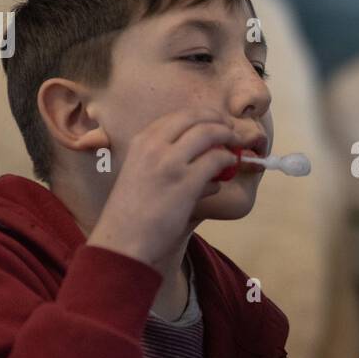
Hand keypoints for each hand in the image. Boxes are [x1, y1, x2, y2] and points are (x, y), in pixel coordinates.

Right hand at [87, 108, 241, 265]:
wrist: (123, 241)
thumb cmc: (132, 213)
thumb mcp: (140, 173)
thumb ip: (164, 159)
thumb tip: (201, 156)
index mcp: (141, 141)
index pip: (179, 116)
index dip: (202, 116)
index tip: (215, 122)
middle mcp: (154, 145)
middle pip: (196, 117)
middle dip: (218, 120)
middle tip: (231, 130)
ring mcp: (170, 162)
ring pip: (210, 133)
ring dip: (228, 137)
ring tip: (235, 146)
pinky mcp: (186, 182)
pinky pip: (217, 160)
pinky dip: (228, 160)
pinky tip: (229, 167)